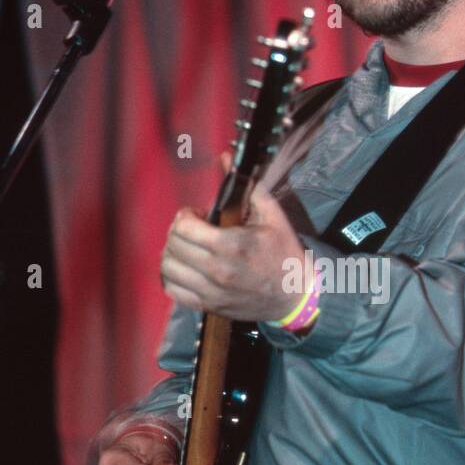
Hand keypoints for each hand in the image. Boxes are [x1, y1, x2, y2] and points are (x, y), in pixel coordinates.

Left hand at [160, 150, 309, 321]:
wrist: (296, 294)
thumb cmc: (284, 252)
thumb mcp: (271, 215)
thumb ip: (246, 186)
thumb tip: (225, 157)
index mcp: (232, 245)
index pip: (184, 227)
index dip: (186, 215)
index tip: (198, 215)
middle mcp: (217, 271)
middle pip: (173, 245)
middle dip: (179, 231)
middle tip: (193, 229)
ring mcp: (211, 292)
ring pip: (168, 268)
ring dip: (173, 253)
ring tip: (188, 248)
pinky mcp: (209, 307)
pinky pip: (174, 291)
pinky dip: (173, 277)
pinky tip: (187, 269)